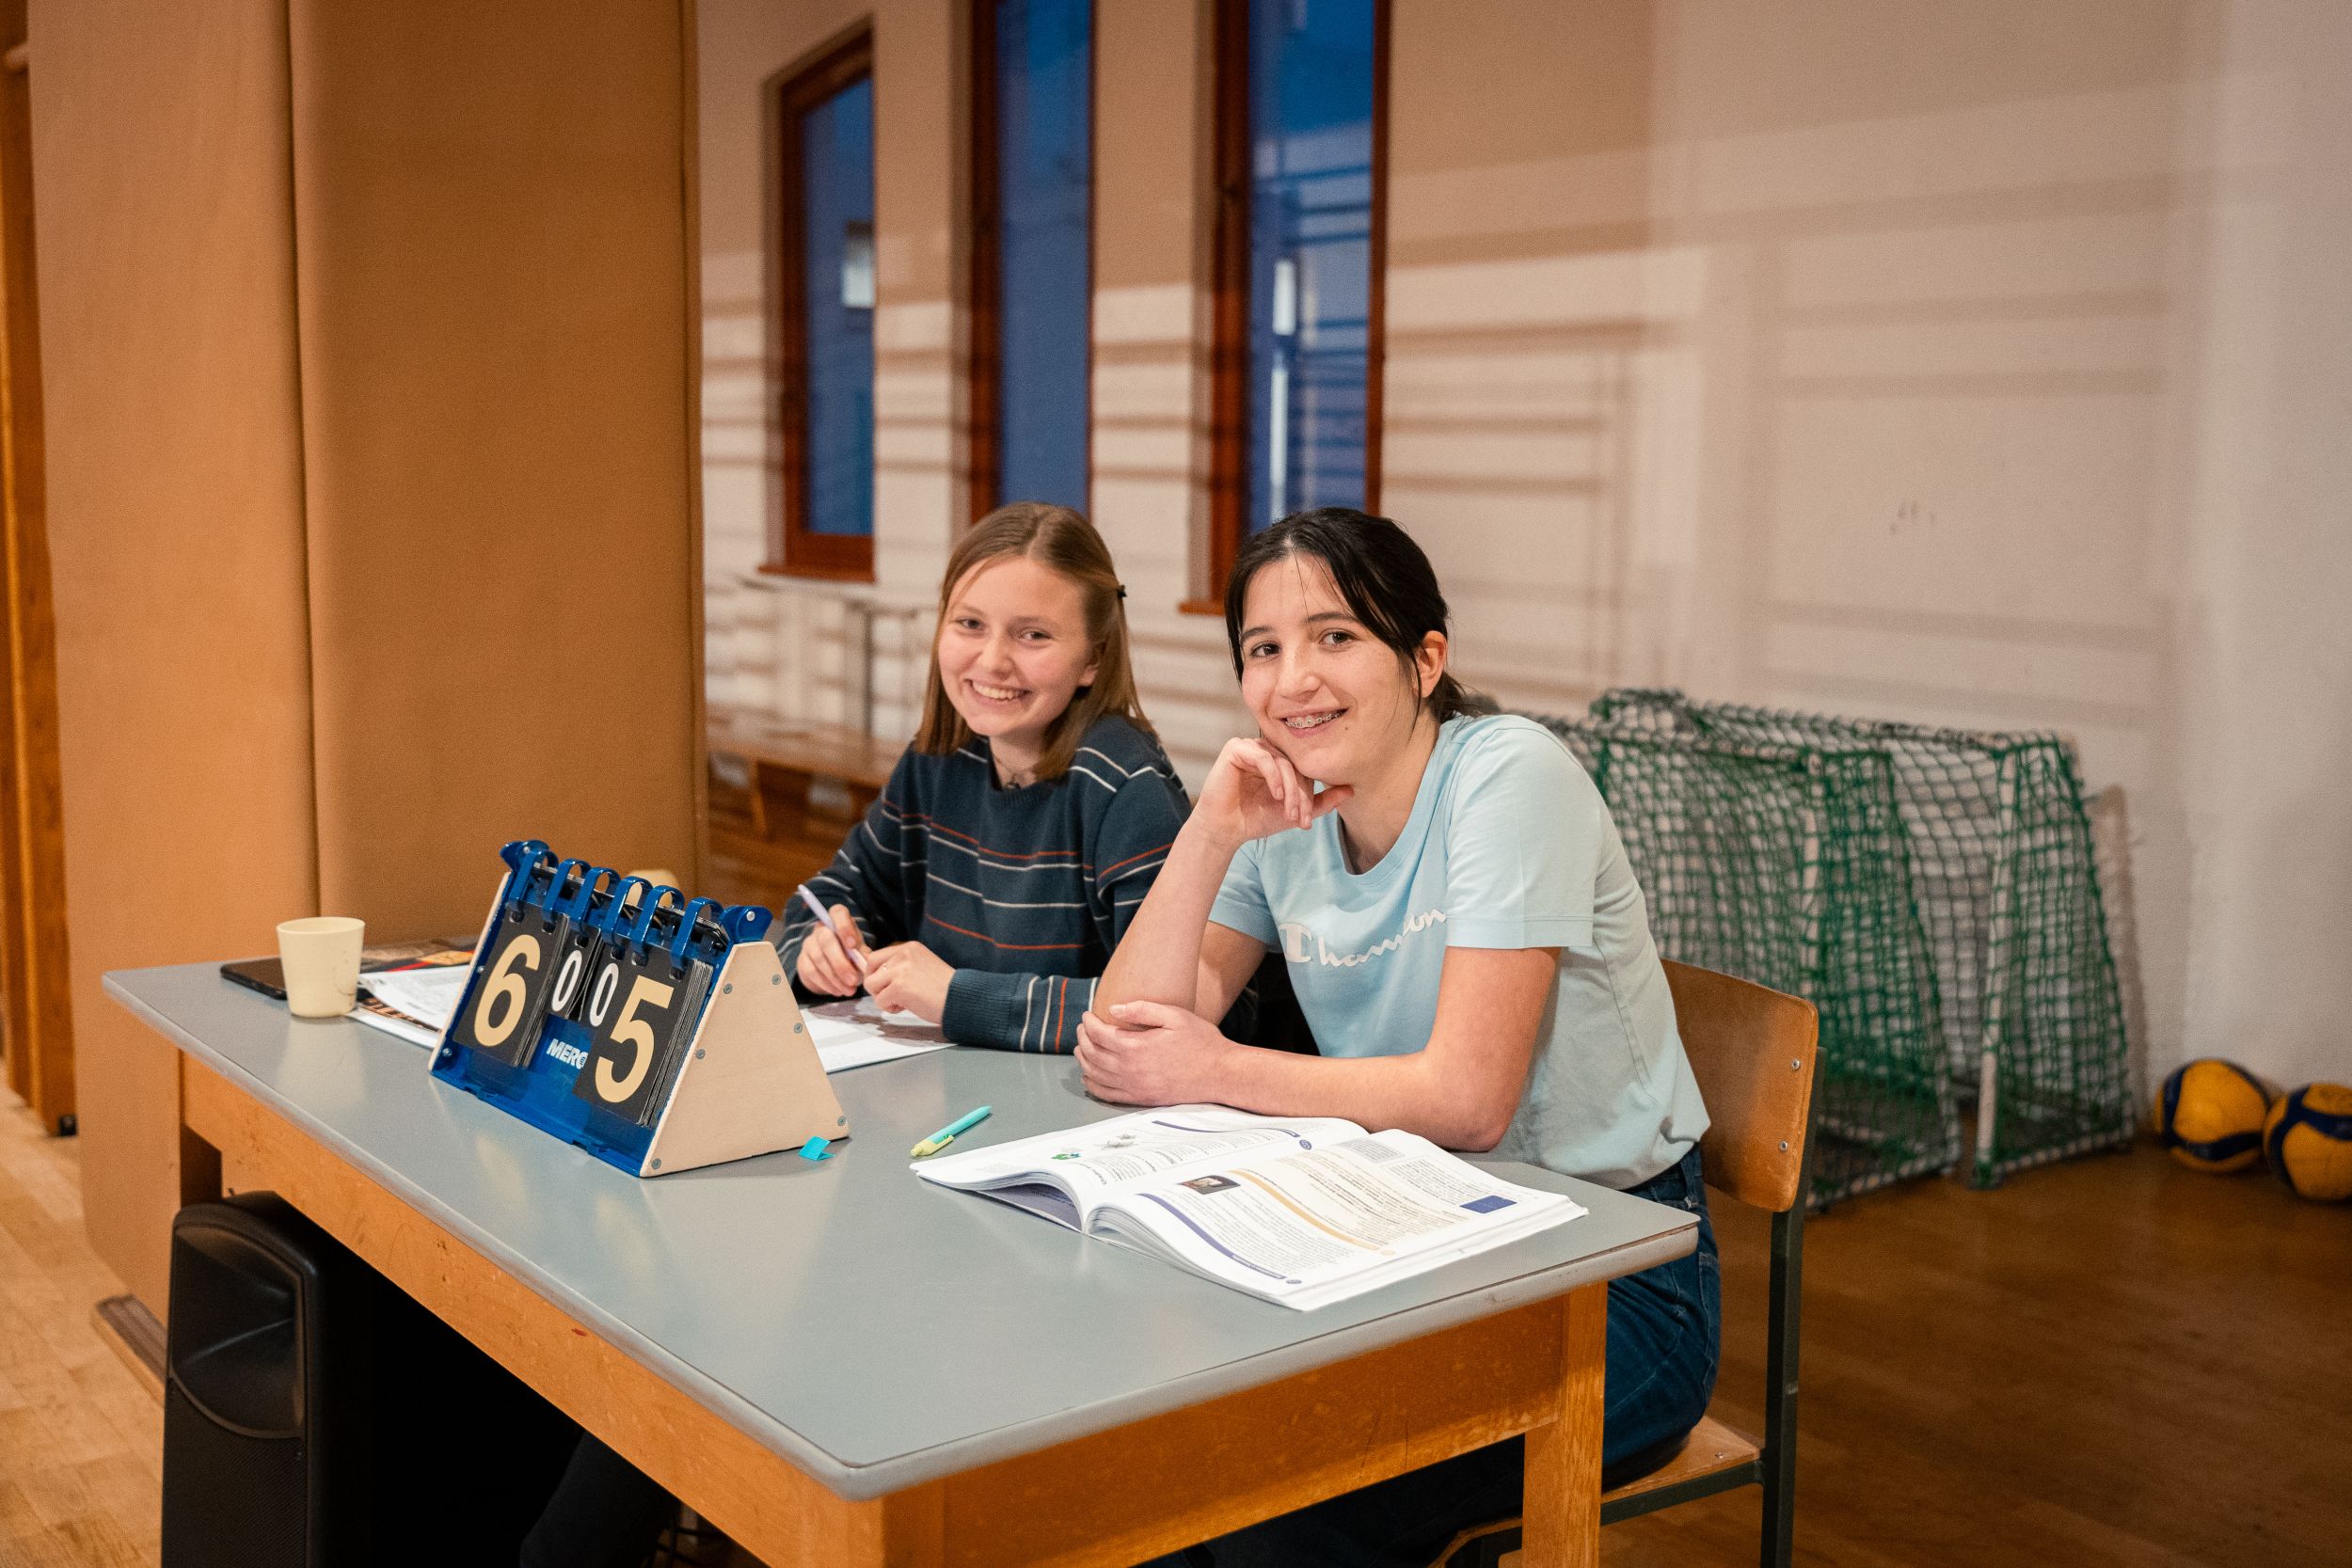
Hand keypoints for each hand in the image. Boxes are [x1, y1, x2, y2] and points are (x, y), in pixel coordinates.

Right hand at [794, 903, 868, 995]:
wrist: (834, 969)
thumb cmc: (852, 956)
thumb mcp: (860, 952)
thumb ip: (863, 954)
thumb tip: (865, 961)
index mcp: (838, 920)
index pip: (837, 912)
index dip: (844, 927)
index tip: (853, 945)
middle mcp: (821, 929)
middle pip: (826, 940)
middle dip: (840, 963)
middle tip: (853, 980)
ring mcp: (809, 944)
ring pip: (819, 958)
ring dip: (835, 978)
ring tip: (850, 990)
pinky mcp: (802, 961)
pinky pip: (812, 972)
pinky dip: (827, 984)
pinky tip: (838, 991)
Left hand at [864, 942, 952, 1023]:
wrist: (960, 999)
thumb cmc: (943, 988)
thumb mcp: (919, 966)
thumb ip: (900, 966)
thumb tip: (874, 975)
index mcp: (909, 947)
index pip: (876, 957)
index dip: (876, 974)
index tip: (886, 985)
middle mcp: (903, 954)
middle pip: (870, 969)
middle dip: (876, 985)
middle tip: (892, 995)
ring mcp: (900, 970)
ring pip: (871, 985)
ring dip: (883, 997)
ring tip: (901, 1001)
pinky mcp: (899, 987)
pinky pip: (880, 1001)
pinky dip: (890, 1008)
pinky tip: (907, 1007)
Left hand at [1077, 1000, 1240, 1104]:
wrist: (1219, 1074)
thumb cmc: (1201, 1043)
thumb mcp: (1174, 1016)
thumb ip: (1142, 1010)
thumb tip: (1114, 1009)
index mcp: (1136, 1047)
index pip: (1099, 1034)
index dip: (1088, 1023)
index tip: (1088, 1015)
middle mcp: (1130, 1069)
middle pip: (1092, 1054)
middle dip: (1083, 1038)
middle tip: (1083, 1028)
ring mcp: (1134, 1087)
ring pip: (1095, 1075)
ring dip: (1084, 1060)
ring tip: (1082, 1048)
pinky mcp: (1140, 1099)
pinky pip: (1107, 1095)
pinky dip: (1093, 1085)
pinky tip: (1089, 1077)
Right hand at [1193, 737, 1352, 849]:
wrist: (1225, 830)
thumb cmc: (1256, 819)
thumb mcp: (1294, 812)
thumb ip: (1322, 802)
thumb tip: (1352, 790)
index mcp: (1280, 759)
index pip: (1304, 769)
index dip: (1309, 794)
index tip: (1306, 821)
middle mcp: (1266, 749)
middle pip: (1296, 765)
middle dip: (1301, 795)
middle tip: (1299, 819)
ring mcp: (1251, 746)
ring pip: (1283, 762)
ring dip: (1290, 790)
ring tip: (1288, 812)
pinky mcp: (1236, 748)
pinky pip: (1263, 757)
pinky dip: (1274, 777)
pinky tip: (1275, 795)